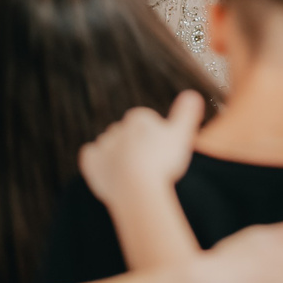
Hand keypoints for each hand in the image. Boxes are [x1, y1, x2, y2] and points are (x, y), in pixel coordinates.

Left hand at [79, 90, 202, 208]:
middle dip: (136, 147)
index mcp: (138, 118)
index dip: (155, 139)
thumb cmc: (162, 162)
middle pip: (128, 136)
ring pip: (110, 146)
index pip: (146, 124)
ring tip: (132, 175)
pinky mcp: (90, 161)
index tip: (162, 154)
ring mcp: (103, 144)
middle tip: (149, 167)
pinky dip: (98, 163)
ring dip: (118, 156)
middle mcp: (117, 127)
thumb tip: (192, 94)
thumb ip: (186, 113)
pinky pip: (91, 156)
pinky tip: (109, 172)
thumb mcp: (181, 135)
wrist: (135, 188)